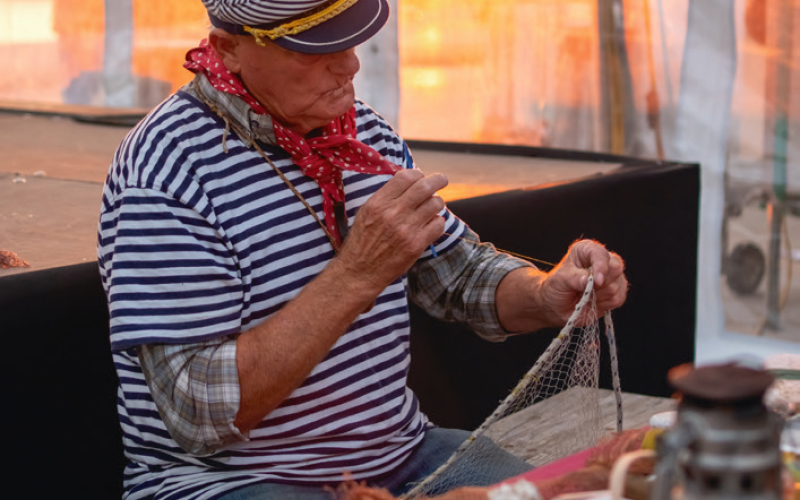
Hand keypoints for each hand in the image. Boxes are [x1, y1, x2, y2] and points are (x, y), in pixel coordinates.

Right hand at [334, 169, 447, 294]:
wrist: (360, 272)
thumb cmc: (362, 241)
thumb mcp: (366, 213)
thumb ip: (386, 197)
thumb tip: (409, 181)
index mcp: (378, 203)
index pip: (405, 177)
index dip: (417, 173)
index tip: (421, 176)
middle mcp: (392, 213)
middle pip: (424, 187)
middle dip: (438, 180)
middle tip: (442, 179)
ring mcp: (406, 229)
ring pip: (435, 204)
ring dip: (437, 202)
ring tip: (433, 206)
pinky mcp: (416, 245)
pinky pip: (438, 225)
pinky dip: (438, 222)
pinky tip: (430, 224)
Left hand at [541, 239, 627, 324]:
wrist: (558, 306)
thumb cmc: (557, 288)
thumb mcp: (560, 281)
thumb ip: (575, 279)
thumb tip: (590, 281)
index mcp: (586, 250)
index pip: (600, 254)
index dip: (601, 267)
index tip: (597, 282)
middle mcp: (602, 260)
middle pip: (615, 269)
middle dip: (600, 284)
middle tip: (584, 290)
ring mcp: (612, 276)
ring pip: (617, 286)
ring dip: (599, 296)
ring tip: (585, 296)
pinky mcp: (617, 291)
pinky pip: (618, 298)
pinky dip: (605, 304)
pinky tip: (594, 302)